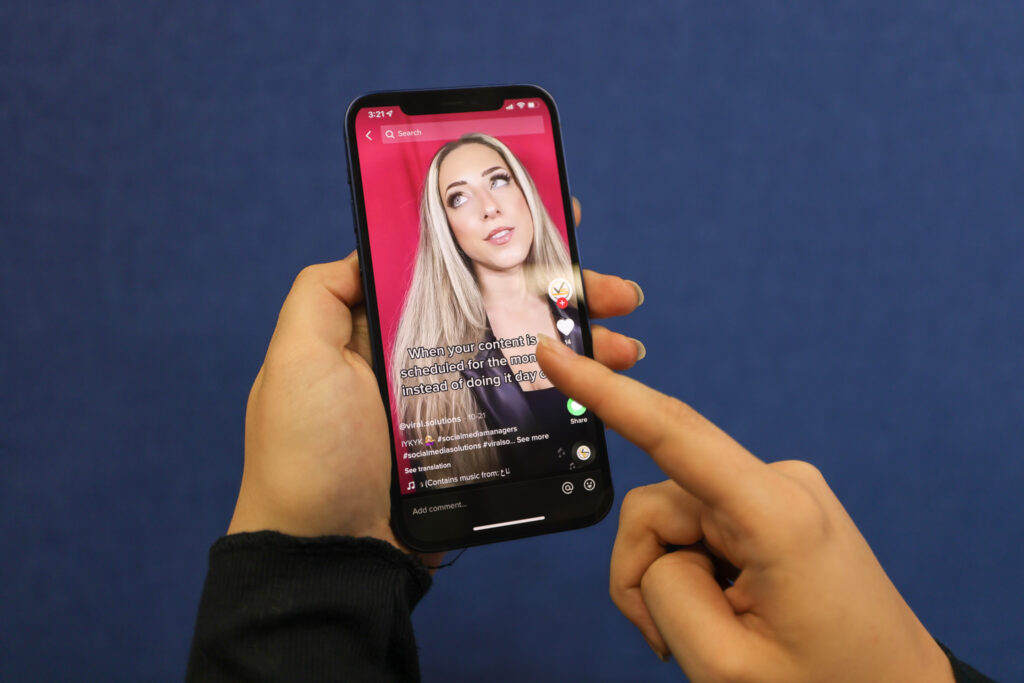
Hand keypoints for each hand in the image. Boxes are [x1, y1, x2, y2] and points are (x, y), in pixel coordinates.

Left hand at [227, 204, 643, 566]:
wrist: (332, 556)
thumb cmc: (308, 454)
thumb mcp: (296, 359)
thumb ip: (322, 295)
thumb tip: (368, 248)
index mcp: (385, 331)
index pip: (452, 272)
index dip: (501, 246)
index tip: (556, 225)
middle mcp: (424, 360)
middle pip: (503, 311)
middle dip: (563, 295)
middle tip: (618, 293)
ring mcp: (455, 405)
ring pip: (527, 358)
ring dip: (582, 344)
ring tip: (627, 344)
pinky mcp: (477, 448)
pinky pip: (529, 409)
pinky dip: (571, 395)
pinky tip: (604, 386)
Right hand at [535, 338, 953, 682]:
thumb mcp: (725, 664)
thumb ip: (663, 591)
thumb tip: (658, 547)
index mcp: (777, 516)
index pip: (674, 436)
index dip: (604, 392)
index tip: (554, 355)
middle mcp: (779, 483)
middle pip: (659, 507)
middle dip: (646, 571)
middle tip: (667, 642)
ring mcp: (779, 491)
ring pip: (673, 520)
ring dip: (670, 579)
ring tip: (707, 635)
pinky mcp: (773, 505)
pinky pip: (699, 524)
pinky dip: (691, 570)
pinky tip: (724, 607)